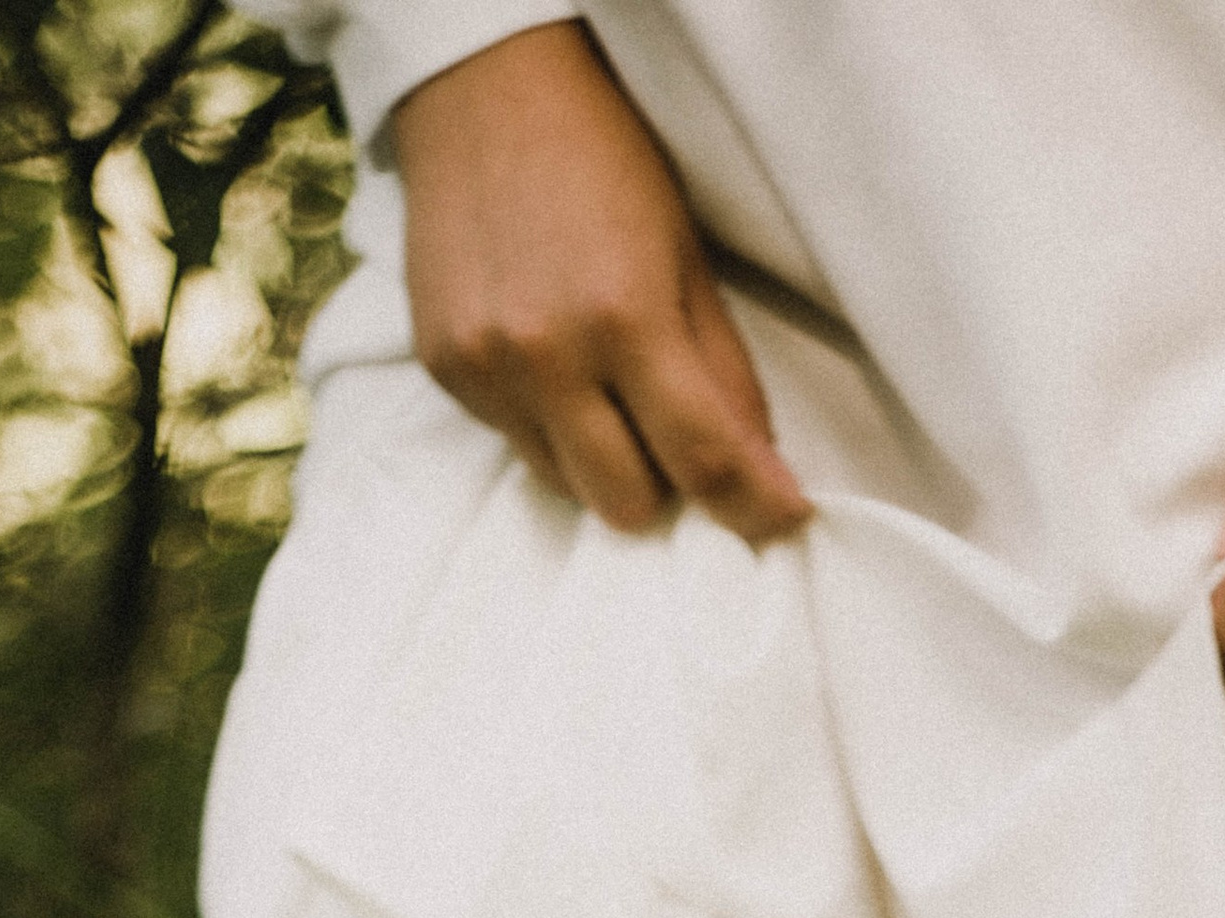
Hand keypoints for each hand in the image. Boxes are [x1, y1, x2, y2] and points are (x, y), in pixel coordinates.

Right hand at [390, 21, 810, 547]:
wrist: (483, 89)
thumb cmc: (602, 157)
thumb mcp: (684, 252)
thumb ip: (720, 367)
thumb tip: (757, 467)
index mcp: (626, 317)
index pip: (703, 459)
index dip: (752, 506)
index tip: (781, 521)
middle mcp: (548, 357)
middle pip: (627, 504)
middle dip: (662, 483)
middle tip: (671, 429)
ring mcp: (486, 371)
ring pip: (567, 485)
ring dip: (599, 457)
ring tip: (599, 380)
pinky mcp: (444, 372)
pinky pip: (514, 443)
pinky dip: (545, 422)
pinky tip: (545, 354)